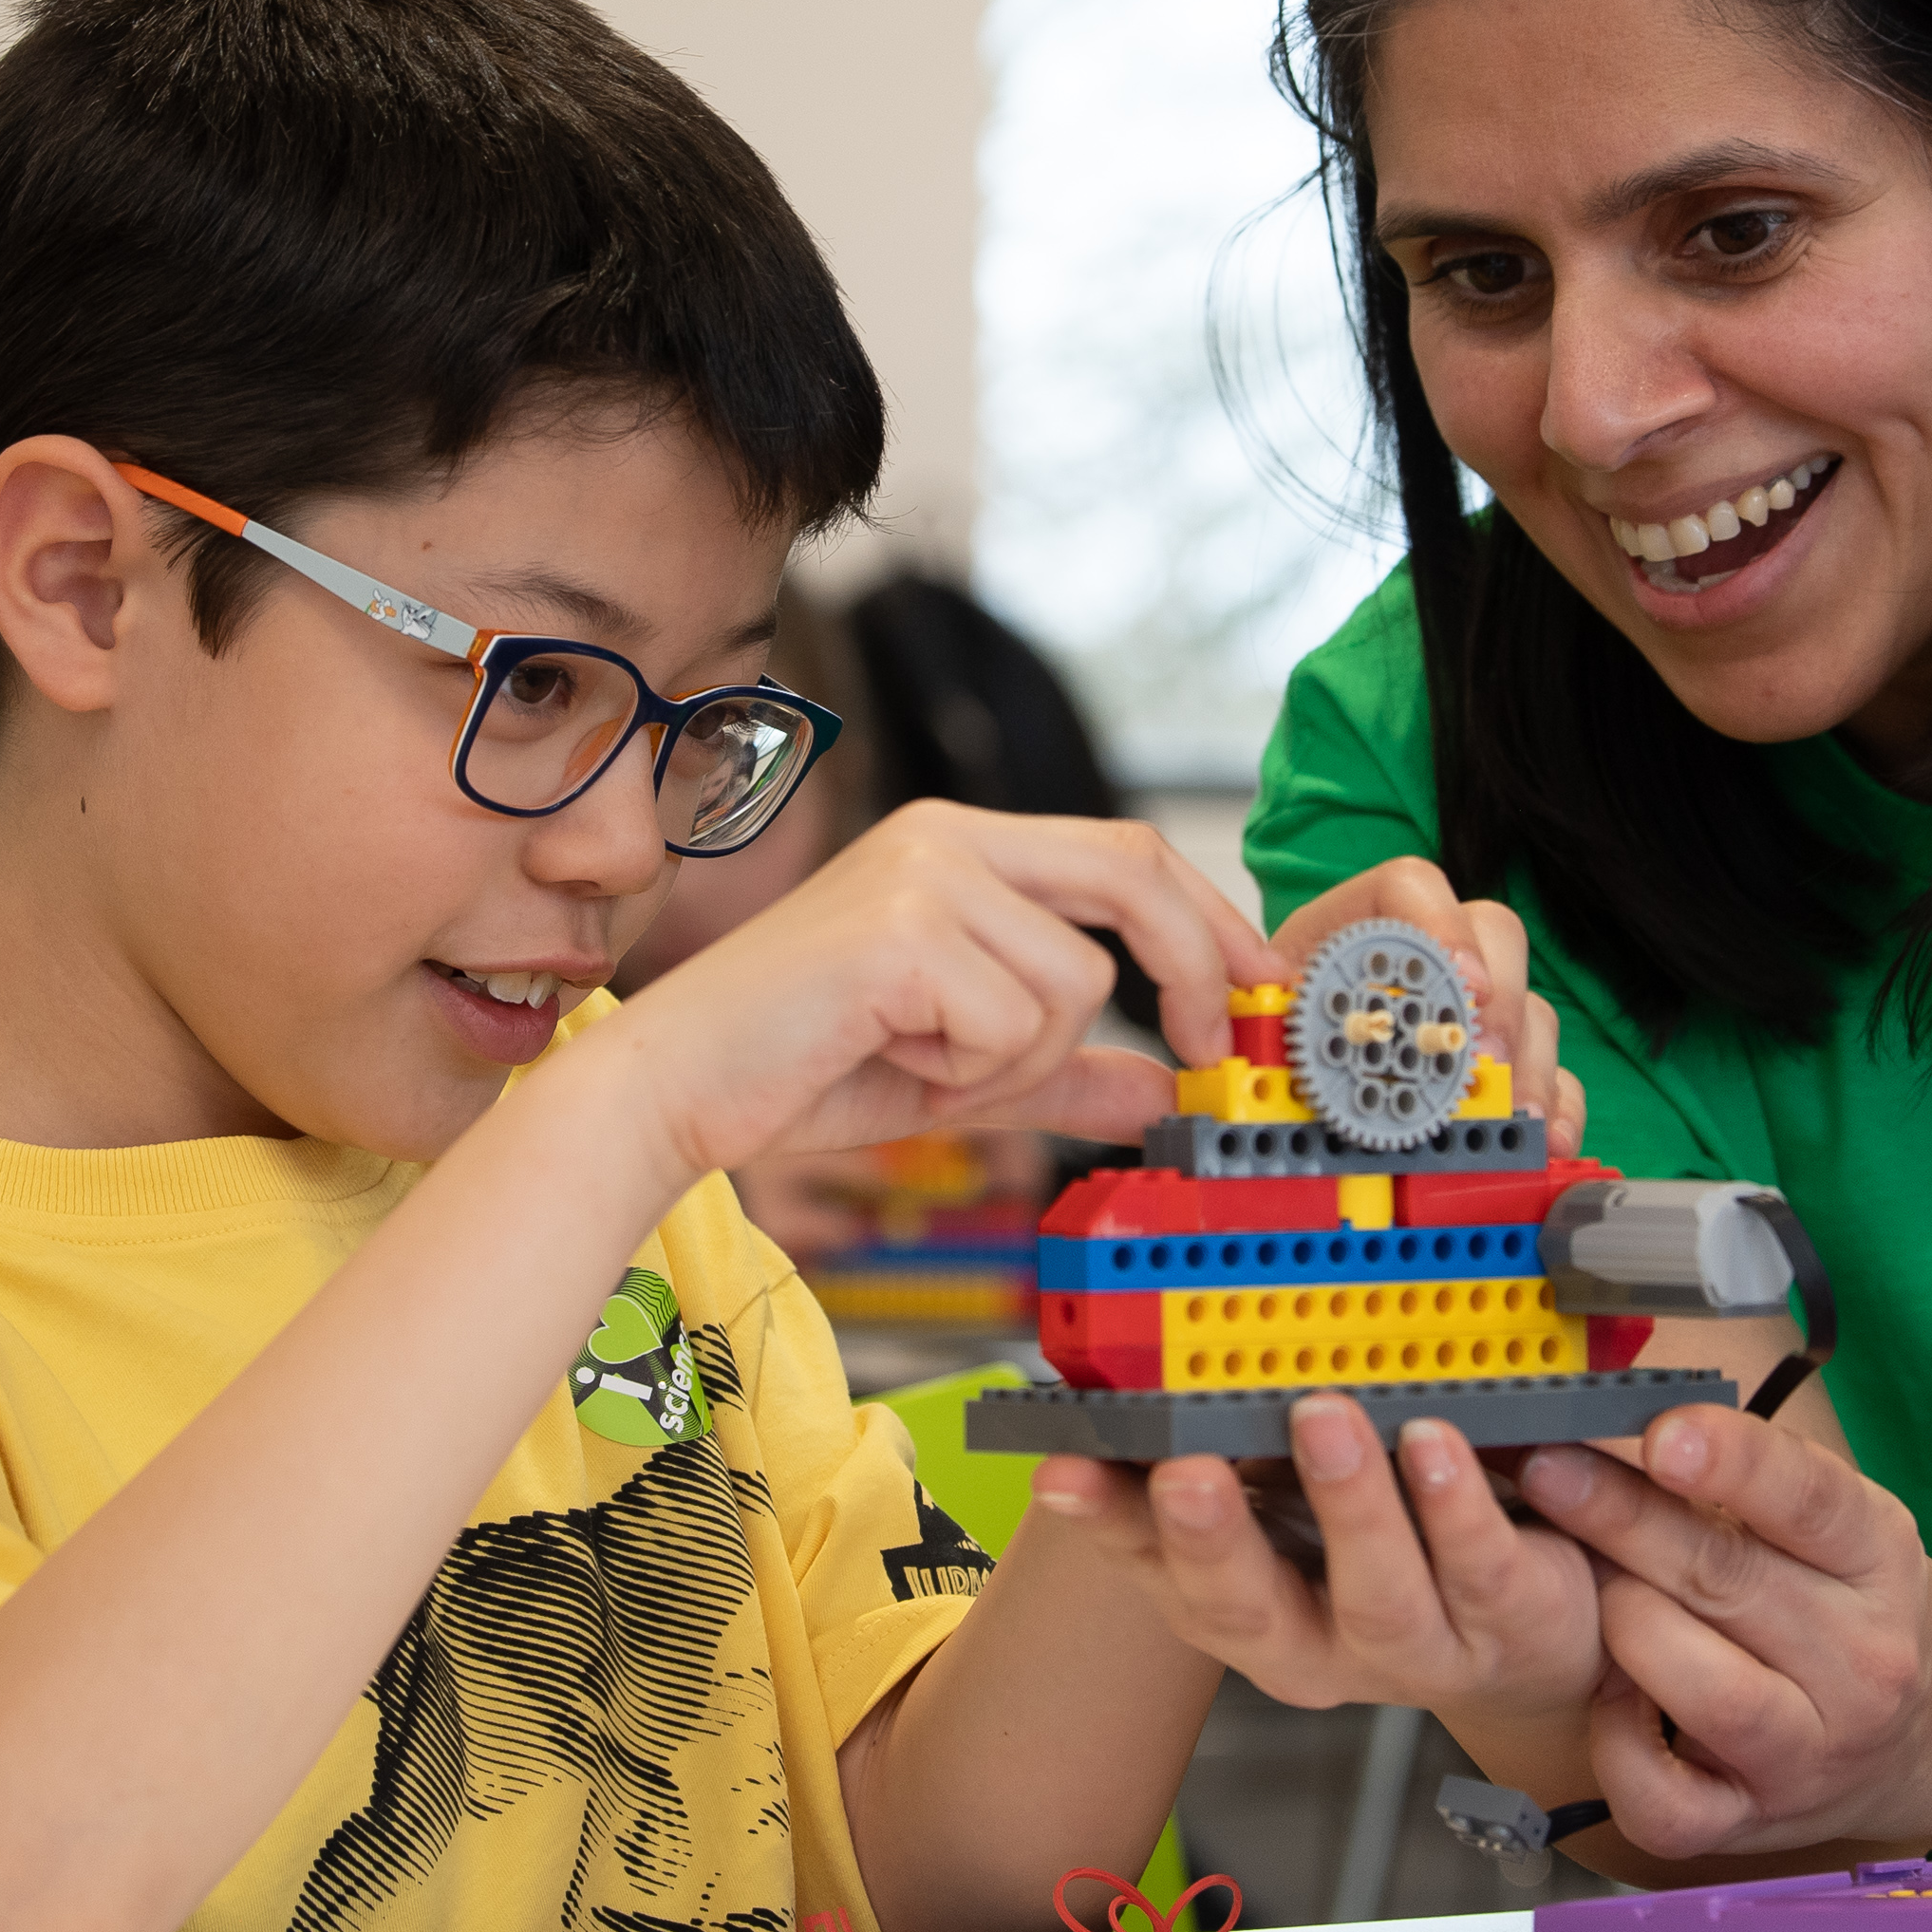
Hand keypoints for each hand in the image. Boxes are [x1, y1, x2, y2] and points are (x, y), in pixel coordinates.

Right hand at [568, 801, 1285, 1177]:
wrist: (672, 1092)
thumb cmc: (799, 1071)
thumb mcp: (962, 1076)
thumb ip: (1060, 1074)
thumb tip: (1162, 1090)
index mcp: (962, 847)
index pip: (1125, 852)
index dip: (1208, 919)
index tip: (1258, 990)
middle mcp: (947, 839)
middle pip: (1131, 871)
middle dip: (1197, 963)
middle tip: (1215, 1049)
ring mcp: (923, 876)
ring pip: (1072, 982)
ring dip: (1018, 1059)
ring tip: (924, 1065)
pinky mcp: (901, 931)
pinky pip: (1012, 1023)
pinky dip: (968, 1071)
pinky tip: (889, 1058)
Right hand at [1032, 1393, 1608, 1728]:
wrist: (1534, 1635)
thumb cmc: (1396, 1544)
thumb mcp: (1297, 1494)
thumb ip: (1233, 1439)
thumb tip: (1154, 1346)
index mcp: (1241, 1601)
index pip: (1156, 1563)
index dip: (1106, 1519)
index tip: (1063, 1468)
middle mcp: (1311, 1642)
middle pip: (1245, 1612)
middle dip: (1211, 1539)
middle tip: (1186, 1470)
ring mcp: (1411, 1646)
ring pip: (1374, 1596)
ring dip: (1347, 1506)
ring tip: (1324, 1418)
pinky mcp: (1504, 1622)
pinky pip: (1478, 1567)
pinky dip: (1452, 1504)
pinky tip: (1432, 1442)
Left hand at [1273, 856, 1586, 1154]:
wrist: (1272, 1100)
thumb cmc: (1267, 1054)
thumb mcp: (1255, 1035)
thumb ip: (1264, 1032)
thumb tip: (1269, 1054)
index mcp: (1356, 931)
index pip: (1409, 886)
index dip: (1439, 923)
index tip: (1458, 982)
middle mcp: (1426, 960)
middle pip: (1494, 935)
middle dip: (1500, 1000)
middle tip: (1487, 1062)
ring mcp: (1471, 1014)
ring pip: (1531, 1007)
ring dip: (1530, 1064)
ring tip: (1517, 1117)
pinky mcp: (1501, 1070)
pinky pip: (1552, 1074)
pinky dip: (1556, 1108)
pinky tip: (1549, 1140)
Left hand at [1518, 1404, 1931, 1857]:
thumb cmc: (1847, 1599)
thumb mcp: (1832, 1519)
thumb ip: (1745, 1472)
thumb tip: (1616, 1417)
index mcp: (1878, 1558)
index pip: (1810, 1499)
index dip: (1732, 1462)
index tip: (1662, 1434)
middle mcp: (1859, 1658)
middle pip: (1726, 1578)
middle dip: (1619, 1516)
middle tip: (1546, 1468)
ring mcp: (1809, 1750)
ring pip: (1698, 1685)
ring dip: (1625, 1622)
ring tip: (1595, 1587)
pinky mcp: (1754, 1820)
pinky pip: (1660, 1799)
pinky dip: (1614, 1746)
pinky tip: (1611, 1698)